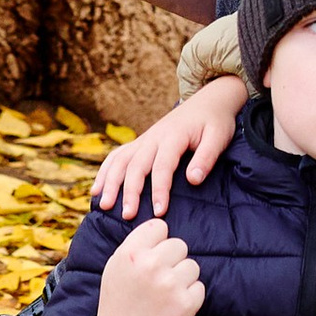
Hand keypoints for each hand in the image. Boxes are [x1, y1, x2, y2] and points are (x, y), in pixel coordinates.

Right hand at [90, 217, 205, 315]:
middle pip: (179, 244)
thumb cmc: (119, 301)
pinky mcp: (186, 304)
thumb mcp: (116, 266)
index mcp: (131, 253)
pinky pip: (199, 287)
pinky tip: (172, 306)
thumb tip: (162, 227)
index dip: (157, 242)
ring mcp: (171, 285)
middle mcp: (151, 265)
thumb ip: (138, 244)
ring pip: (192, 265)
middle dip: (172, 260)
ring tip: (164, 294)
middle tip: (158, 279)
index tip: (152, 256)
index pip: (159, 227)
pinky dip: (189, 296)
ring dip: (182, 278)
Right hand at [93, 100, 207, 218]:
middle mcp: (154, 137)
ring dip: (110, 182)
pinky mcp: (141, 143)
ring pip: (121, 160)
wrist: (209, 100)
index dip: (160, 189)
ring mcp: (145, 139)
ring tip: (104, 205)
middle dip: (130, 191)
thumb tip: (192, 180)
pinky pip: (118, 156)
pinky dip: (105, 172)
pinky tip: (97, 190)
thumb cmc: (215, 122)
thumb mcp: (219, 137)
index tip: (159, 212)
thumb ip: (206, 158)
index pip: (163, 165)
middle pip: (136, 165)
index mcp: (174, 136)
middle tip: (128, 215)